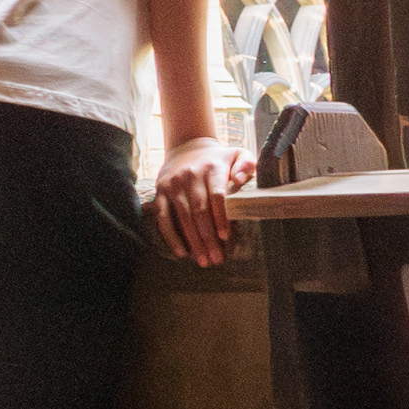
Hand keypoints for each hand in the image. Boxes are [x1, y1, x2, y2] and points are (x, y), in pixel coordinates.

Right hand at [146, 134, 251, 270]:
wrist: (187, 147)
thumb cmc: (218, 159)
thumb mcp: (237, 154)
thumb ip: (247, 163)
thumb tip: (240, 179)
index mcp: (212, 168)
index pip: (217, 195)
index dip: (221, 217)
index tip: (225, 237)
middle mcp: (191, 175)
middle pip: (200, 210)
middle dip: (208, 237)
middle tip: (216, 258)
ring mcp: (173, 183)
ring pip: (183, 216)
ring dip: (193, 241)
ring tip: (203, 261)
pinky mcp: (161, 190)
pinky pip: (163, 217)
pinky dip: (171, 236)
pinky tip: (181, 252)